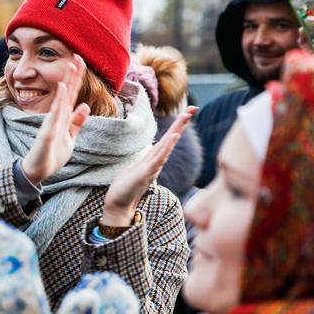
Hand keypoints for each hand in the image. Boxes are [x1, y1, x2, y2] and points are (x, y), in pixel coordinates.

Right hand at [22, 56, 90, 185]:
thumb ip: (76, 121)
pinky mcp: (48, 136)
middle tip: (77, 56)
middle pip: (67, 93)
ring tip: (70, 69)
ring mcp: (51, 125)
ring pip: (60, 102)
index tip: (81, 60)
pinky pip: (54, 120)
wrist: (37, 171)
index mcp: (63, 117)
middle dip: (72, 75)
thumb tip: (85, 105)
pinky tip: (61, 97)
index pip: (72, 94)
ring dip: (66, 86)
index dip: (77, 78)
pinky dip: (58, 107)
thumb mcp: (69, 136)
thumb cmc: (52, 154)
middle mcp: (56, 117)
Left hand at [102, 106, 196, 225]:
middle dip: (181, 123)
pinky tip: (172, 138)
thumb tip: (153, 154)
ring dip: (175, 132)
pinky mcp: (146, 174)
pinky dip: (166, 149)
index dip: (177, 126)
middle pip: (170, 139)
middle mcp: (156, 162)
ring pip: (167, 147)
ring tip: (185, 117)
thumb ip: (147, 161)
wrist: (119, 205)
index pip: (167, 139)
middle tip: (193, 108)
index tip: (187, 112)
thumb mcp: (137, 169)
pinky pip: (158, 159)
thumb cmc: (126, 188)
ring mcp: (152, 168)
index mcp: (153, 159)